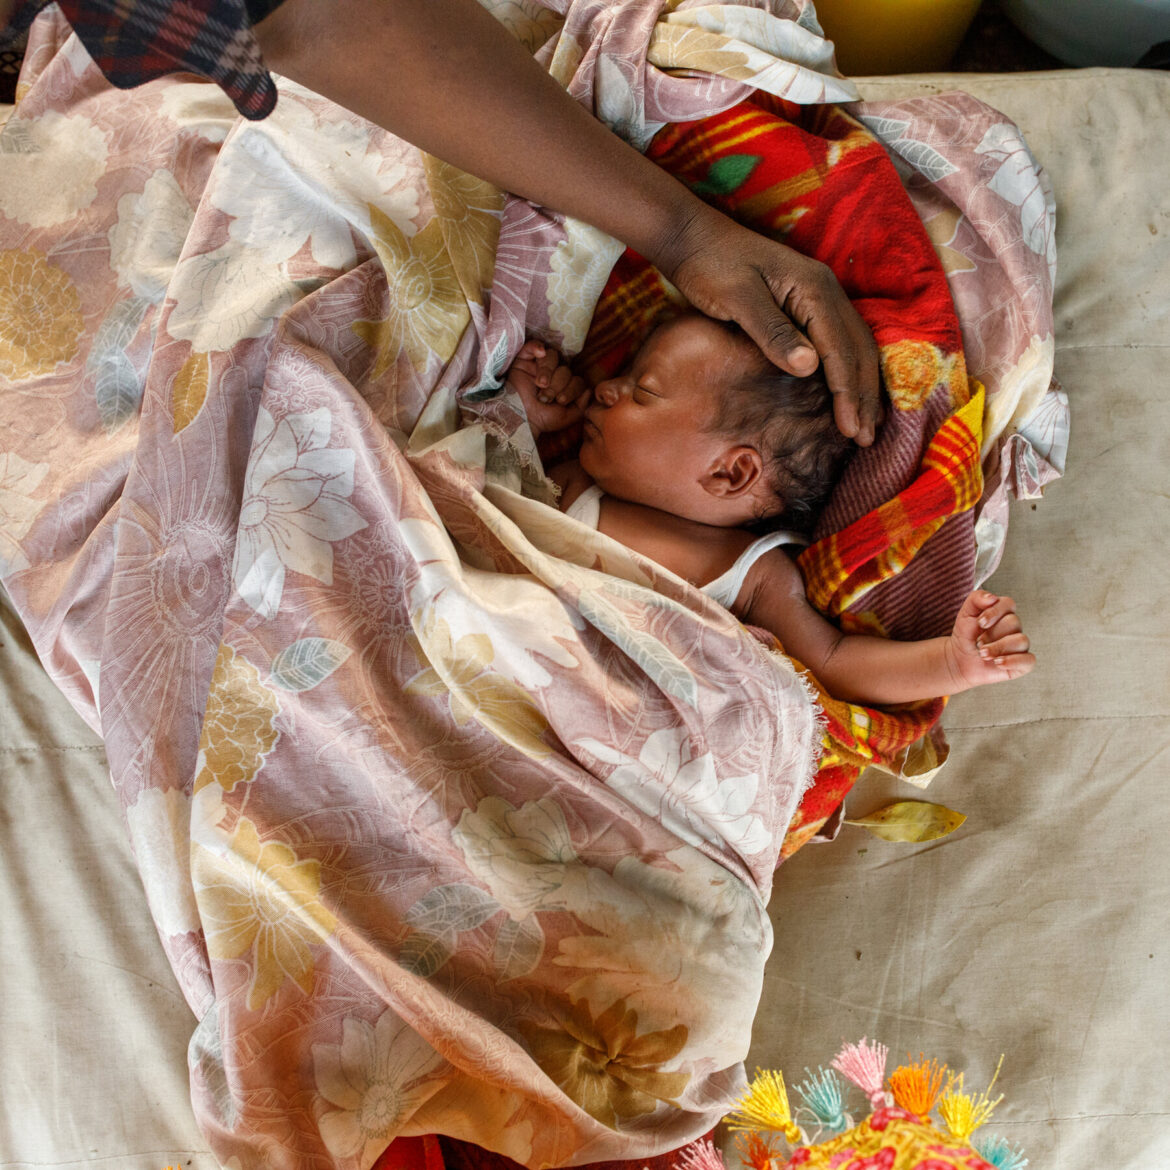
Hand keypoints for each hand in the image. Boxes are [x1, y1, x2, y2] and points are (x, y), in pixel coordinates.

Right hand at [505, 340, 590, 436]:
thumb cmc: (542, 419)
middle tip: (546, 397)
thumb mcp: (567, 417)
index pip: (577, 379)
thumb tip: (589, 390)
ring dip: (548, 372)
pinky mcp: (524, 359)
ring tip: (540, 385)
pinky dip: (538, 347)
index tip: (560, 401)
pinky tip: (540, 354)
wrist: (520, 418)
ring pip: (552, 357)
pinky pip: (533, 345)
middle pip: (565, 369)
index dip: (572, 389)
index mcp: (564, 386)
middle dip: (558, 384)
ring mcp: (538, 366)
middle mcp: (553, 374)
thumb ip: (582, 406)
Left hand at [652, 205, 881, 445]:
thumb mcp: (738, 299)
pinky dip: (848, 371)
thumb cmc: (711, 266)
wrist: (693, 238)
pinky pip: (839, 342)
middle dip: (865, 396)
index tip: (851, 430)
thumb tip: (810, 367)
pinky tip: (847, 394)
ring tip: (864, 424)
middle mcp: (826, 291)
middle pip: (859, 349)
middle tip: (865, 438)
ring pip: (854, 346)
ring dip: (861, 386)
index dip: (849, 393)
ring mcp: (818, 296)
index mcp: (814, 289)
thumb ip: (773, 331)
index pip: (841, 350)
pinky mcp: (806, 304)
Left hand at [945, 590, 1035, 690]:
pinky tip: (997, 662)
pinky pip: (1029, 660)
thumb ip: (976, 599)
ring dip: (998, 648)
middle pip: (1013, 623)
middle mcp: (1014, 627)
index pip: (1008, 604)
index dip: (994, 612)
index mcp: (1003, 613)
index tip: (980, 623)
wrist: (960, 659)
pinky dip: (1012, 661)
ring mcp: (1020, 645)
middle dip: (991, 634)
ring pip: (1021, 641)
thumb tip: (991, 597)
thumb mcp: (965, 614)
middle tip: (978, 642)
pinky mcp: (1022, 662)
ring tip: (983, 654)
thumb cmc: (966, 636)